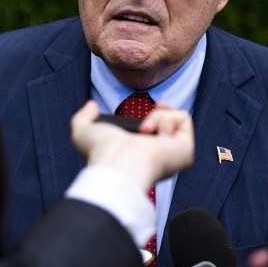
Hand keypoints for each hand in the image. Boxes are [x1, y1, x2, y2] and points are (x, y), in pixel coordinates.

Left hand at [71, 100, 194, 191]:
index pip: (156, 133)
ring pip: (176, 118)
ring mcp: (174, 153)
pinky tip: (155, 131)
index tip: (153, 105)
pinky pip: (183, 119)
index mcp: (141, 155)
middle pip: (172, 125)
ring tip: (145, 130)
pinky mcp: (184, 150)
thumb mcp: (83, 132)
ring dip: (159, 116)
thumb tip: (92, 105)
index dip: (157, 115)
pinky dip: (167, 118)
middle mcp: (160, 156)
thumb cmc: (100, 152)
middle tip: (157, 107)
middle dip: (164, 112)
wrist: (116, 162)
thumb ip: (83, 117)